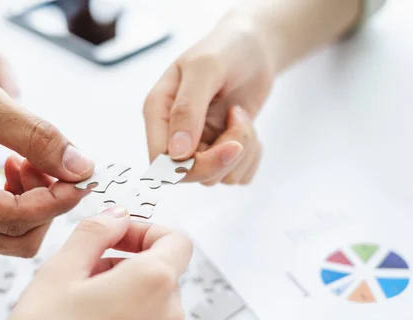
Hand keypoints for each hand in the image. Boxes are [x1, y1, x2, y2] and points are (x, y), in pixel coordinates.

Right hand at [0, 58, 94, 255]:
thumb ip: (35, 135)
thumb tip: (79, 165)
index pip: (21, 219)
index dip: (61, 199)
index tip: (82, 175)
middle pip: (20, 240)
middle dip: (48, 203)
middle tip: (52, 164)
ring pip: (8, 235)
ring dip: (32, 200)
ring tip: (26, 158)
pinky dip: (14, 199)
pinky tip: (11, 164)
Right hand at [0, 208, 190, 319]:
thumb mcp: (58, 273)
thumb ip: (94, 234)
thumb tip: (115, 217)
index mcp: (153, 284)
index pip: (176, 240)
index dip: (145, 230)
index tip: (118, 237)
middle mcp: (167, 319)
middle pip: (161, 275)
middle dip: (126, 266)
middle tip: (85, 275)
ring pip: (151, 310)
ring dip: (123, 300)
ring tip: (79, 314)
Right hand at [144, 15, 273, 184]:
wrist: (254, 48)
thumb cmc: (225, 49)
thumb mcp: (205, 69)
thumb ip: (187, 109)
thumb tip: (177, 153)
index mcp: (158, 112)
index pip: (161, 162)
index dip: (192, 166)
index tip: (228, 146)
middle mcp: (174, 134)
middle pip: (191, 175)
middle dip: (223, 157)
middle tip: (240, 122)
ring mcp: (199, 145)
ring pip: (218, 177)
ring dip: (241, 151)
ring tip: (241, 115)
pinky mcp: (222, 152)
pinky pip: (237, 176)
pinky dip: (252, 157)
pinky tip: (250, 128)